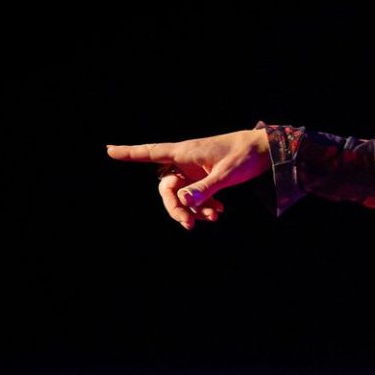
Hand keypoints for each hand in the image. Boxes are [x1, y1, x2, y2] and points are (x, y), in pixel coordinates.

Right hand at [105, 123, 273, 229]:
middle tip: (188, 224)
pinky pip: (194, 196)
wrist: (266, 152)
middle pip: (166, 187)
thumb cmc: (245, 156)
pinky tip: (218, 213)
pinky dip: (203, 207)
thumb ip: (206, 188)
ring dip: (192, 210)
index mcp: (185, 152)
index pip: (151, 152)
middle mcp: (185, 160)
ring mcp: (194, 170)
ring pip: (181, 195)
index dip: (129, 153)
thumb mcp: (227, 174)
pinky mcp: (204, 178)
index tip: (108, 150)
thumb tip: (183, 200)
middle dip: (174, 207)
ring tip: (214, 217)